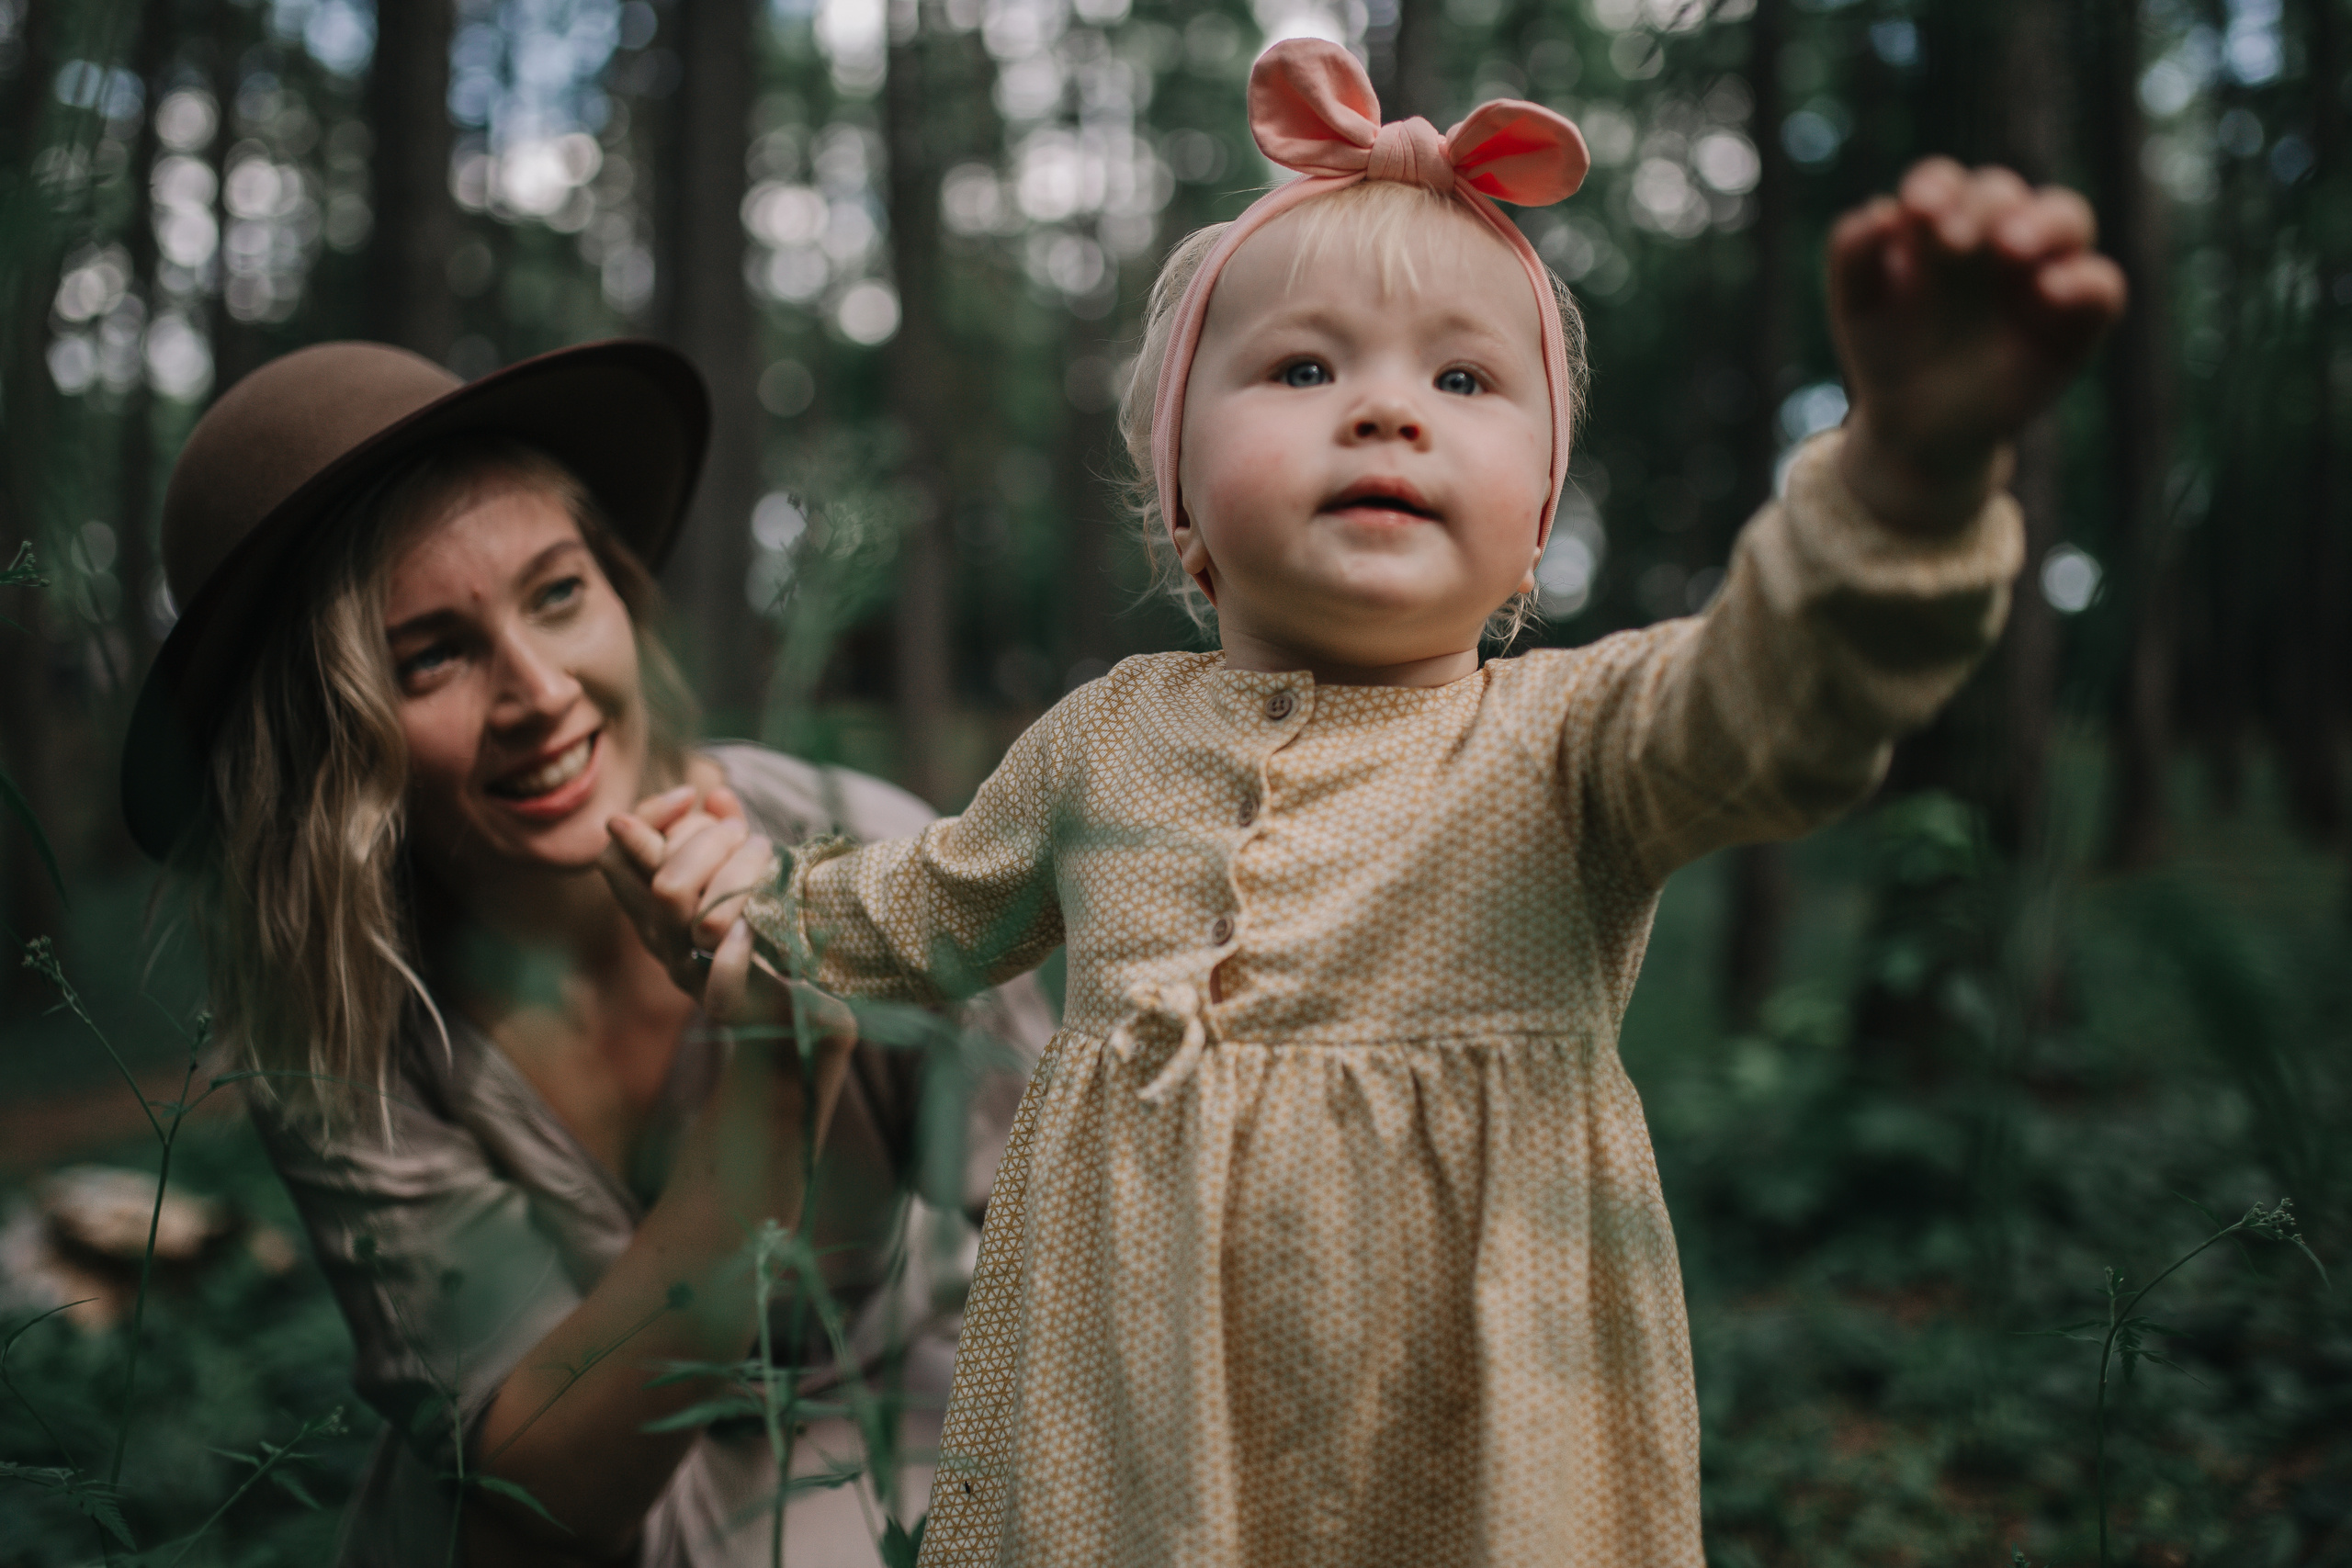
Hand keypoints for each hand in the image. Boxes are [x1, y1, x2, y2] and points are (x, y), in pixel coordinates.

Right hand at [600, 782, 775, 1000]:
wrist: (795, 996)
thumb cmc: (760, 920)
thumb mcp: (739, 867)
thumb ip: (725, 831)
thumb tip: (715, 795)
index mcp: (650, 904)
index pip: (614, 860)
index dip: (645, 820)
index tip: (689, 796)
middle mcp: (661, 938)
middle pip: (664, 884)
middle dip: (707, 845)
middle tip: (743, 834)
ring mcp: (689, 973)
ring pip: (701, 920)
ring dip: (737, 879)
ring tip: (764, 861)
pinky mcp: (723, 1005)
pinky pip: (719, 981)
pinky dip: (735, 951)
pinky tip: (752, 927)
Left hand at [1829, 158, 2126, 531]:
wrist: (1917, 428)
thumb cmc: (1886, 352)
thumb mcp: (1857, 306)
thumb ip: (1853, 254)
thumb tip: (1880, 211)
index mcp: (1941, 222)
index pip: (1943, 184)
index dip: (1934, 187)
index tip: (1917, 211)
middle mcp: (1997, 234)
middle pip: (2004, 193)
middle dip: (1982, 207)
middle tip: (1955, 240)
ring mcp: (2043, 271)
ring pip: (2067, 218)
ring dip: (2044, 224)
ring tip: (2012, 248)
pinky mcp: (2079, 317)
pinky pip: (2102, 285)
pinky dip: (2084, 280)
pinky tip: (2048, 291)